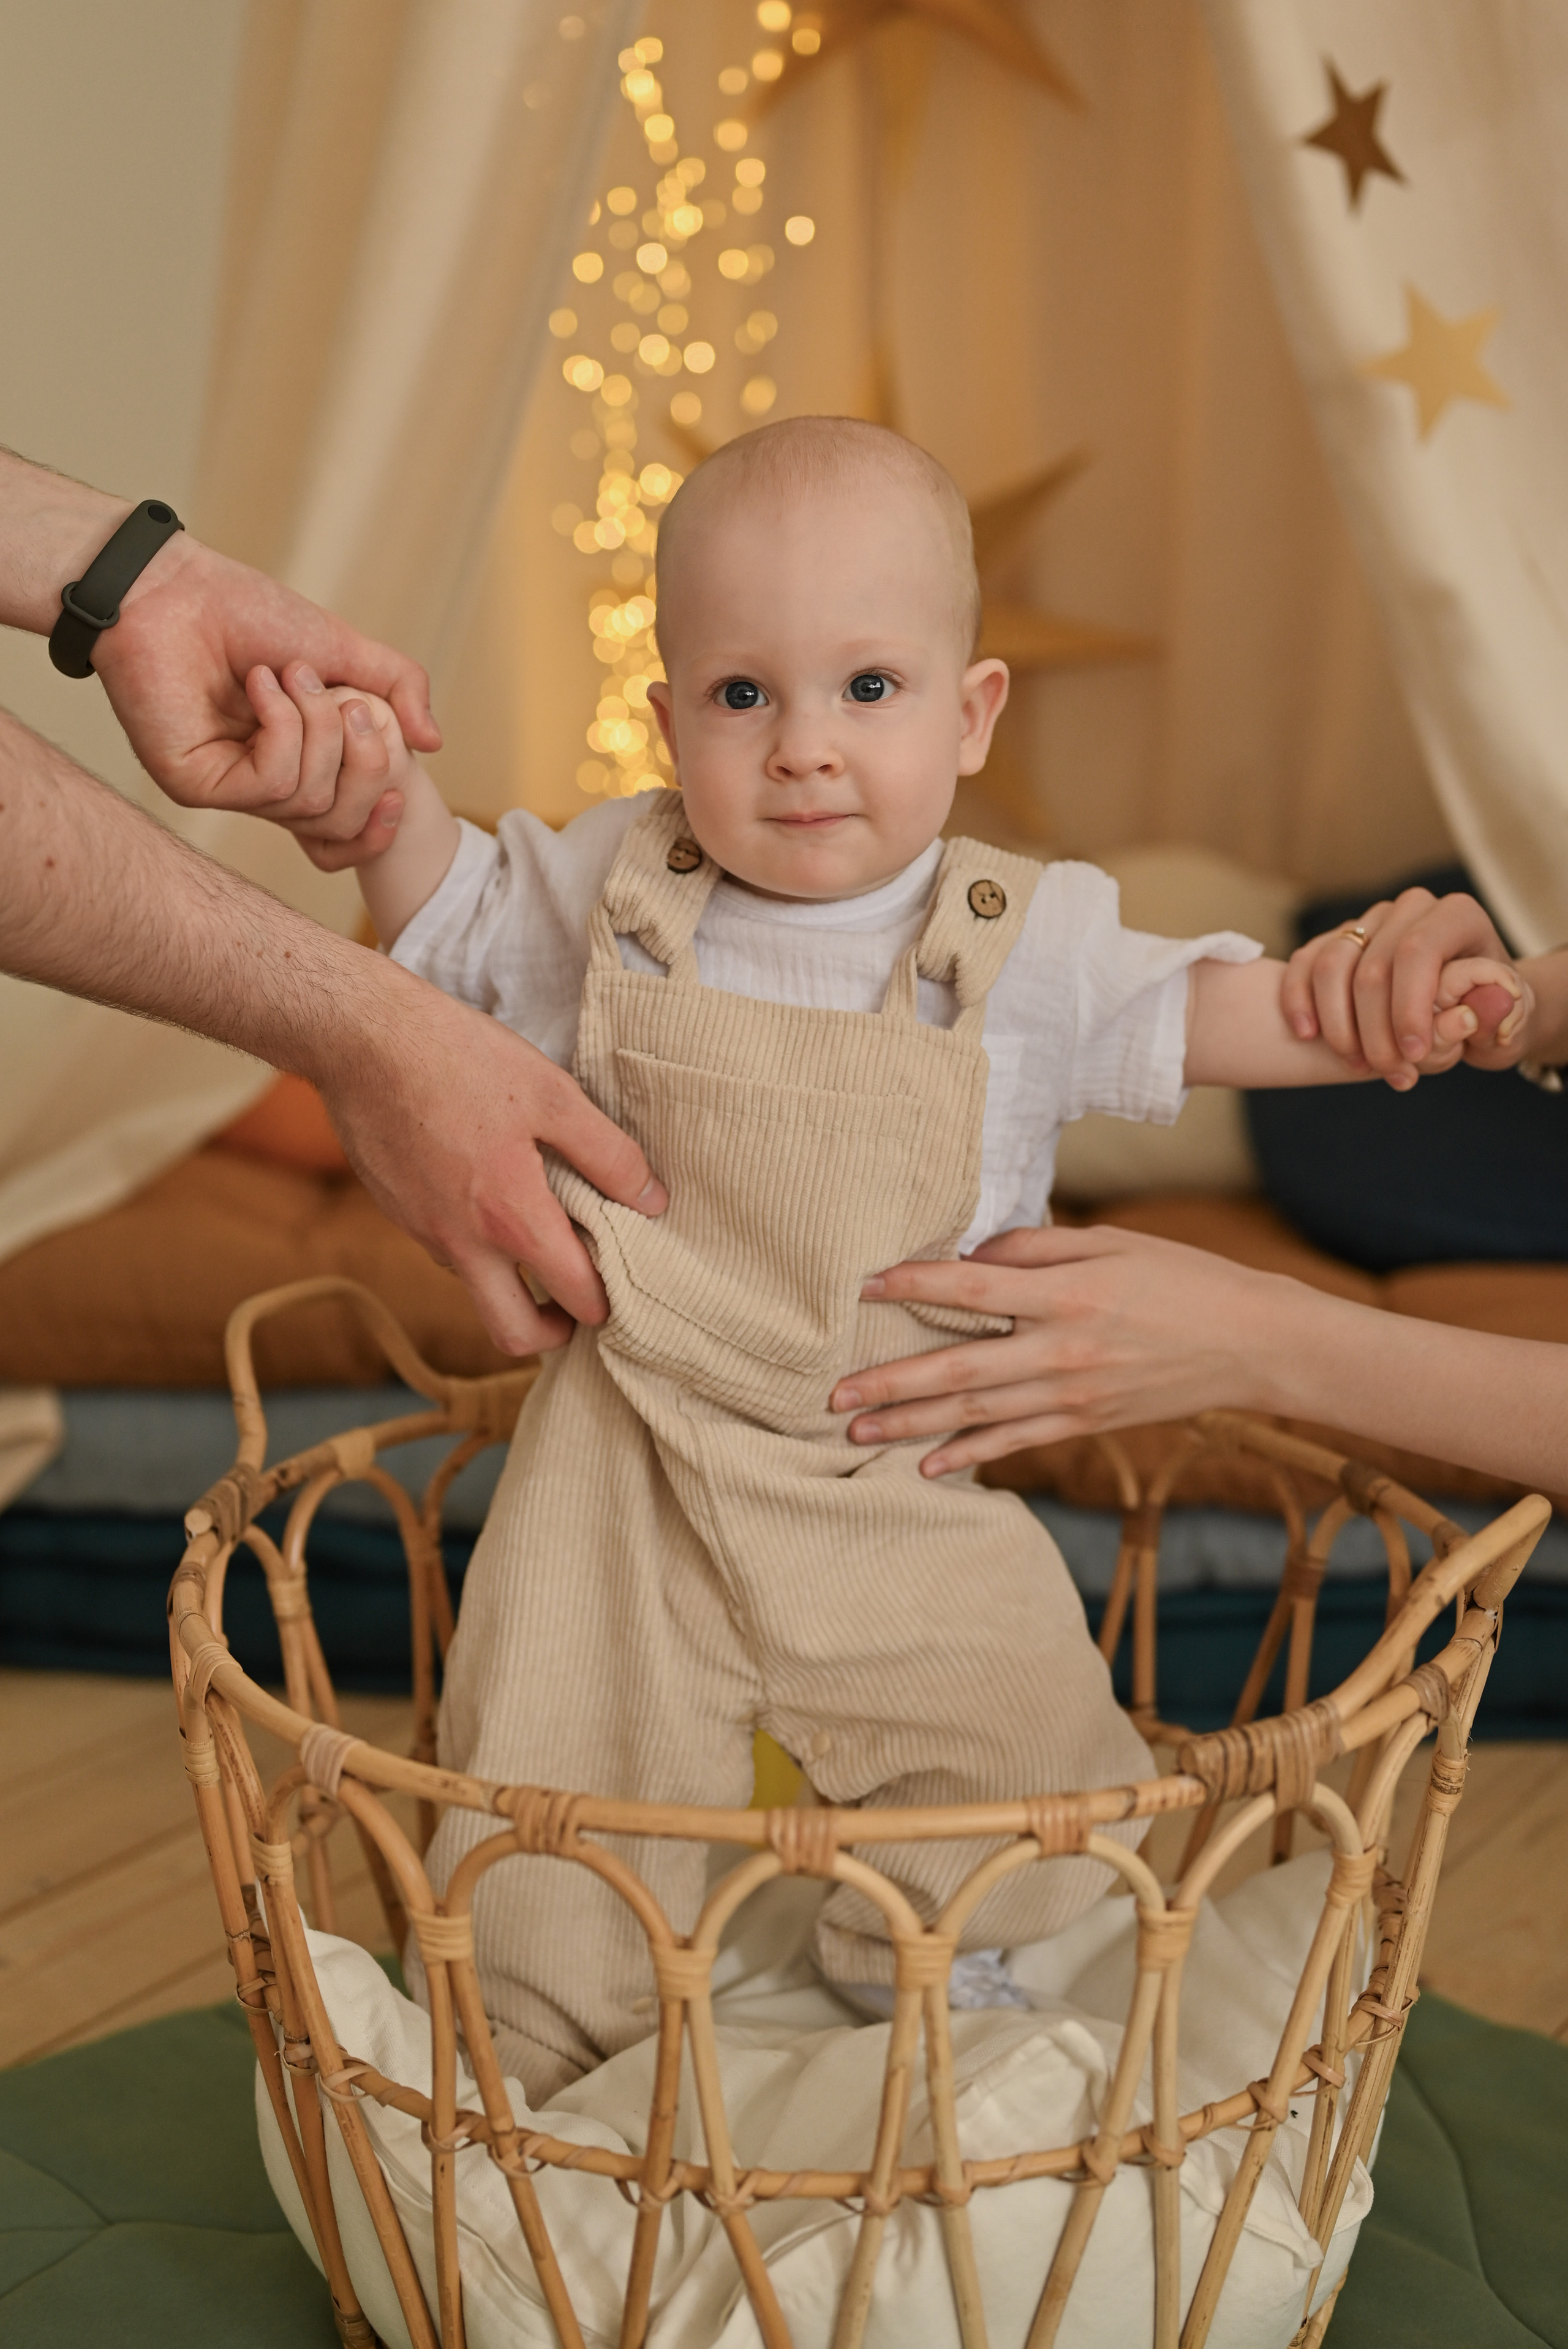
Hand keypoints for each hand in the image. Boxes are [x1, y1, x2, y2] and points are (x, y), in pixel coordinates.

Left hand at [90, 532, 440, 841]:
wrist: (175, 587)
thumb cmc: (247, 612)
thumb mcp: (345, 649)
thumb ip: (398, 688)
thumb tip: (432, 745)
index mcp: (295, 769)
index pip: (343, 836)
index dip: (379, 825)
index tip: (403, 783)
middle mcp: (261, 790)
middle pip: (343, 823)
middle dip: (364, 759)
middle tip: (344, 699)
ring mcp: (228, 791)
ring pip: (311, 801)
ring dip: (317, 727)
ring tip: (289, 676)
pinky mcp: (196, 785)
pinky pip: (274, 785)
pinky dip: (283, 728)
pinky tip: (259, 686)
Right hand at [325, 968, 668, 1354]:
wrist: (361, 1039)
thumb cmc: (460, 1058)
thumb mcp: (553, 1094)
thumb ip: (608, 1155)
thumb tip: (653, 1200)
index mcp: (511, 1217)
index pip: (574, 1295)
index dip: (608, 1301)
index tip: (624, 1286)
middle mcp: (463, 1243)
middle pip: (512, 1334)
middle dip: (553, 1333)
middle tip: (577, 1306)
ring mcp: (423, 1232)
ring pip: (476, 1288)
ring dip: (511, 1281)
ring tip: (542, 1231)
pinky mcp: (397, 1212)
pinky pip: (446, 1249)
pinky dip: (476, 1243)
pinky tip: (490, 1193)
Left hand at [829, 1223, 1274, 1475]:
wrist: (1252, 1342)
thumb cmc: (1182, 1278)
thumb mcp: (1112, 1242)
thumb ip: (1036, 1249)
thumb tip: (970, 1258)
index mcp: (1068, 1294)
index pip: (971, 1292)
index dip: (914, 1288)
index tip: (865, 1285)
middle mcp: (1063, 1350)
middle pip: (959, 1370)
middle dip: (890, 1382)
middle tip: (832, 1393)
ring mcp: (1074, 1395)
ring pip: (977, 1416)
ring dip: (913, 1426)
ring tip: (857, 1431)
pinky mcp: (1087, 1423)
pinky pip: (1017, 1444)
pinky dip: (970, 1457)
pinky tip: (927, 1466)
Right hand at [1281, 887, 1531, 1085]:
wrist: (1466, 1009)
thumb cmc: (1485, 1017)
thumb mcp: (1504, 1023)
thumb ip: (1488, 1018)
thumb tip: (1465, 1015)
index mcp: (1457, 917)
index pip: (1418, 950)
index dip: (1409, 1006)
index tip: (1414, 1054)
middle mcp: (1411, 909)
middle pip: (1373, 966)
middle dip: (1376, 1030)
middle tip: (1391, 1072)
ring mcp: (1371, 921)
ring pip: (1332, 964)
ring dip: (1339, 1025)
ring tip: (1359, 1065)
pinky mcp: (1337, 941)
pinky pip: (1305, 963)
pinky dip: (1300, 1001)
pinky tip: (1308, 1035)